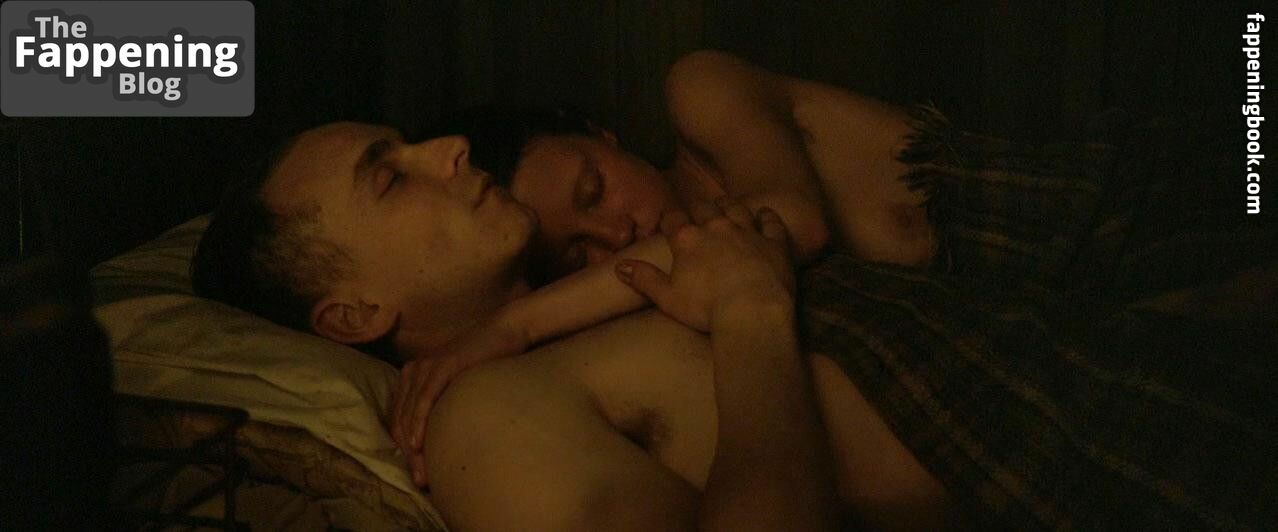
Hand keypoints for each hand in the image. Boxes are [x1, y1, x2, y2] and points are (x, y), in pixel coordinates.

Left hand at [389, 315, 526, 486]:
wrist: (504, 333)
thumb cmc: (485, 362)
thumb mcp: (458, 386)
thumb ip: (445, 404)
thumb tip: (443, 438)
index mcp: (413, 376)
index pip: (400, 419)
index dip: (404, 449)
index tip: (417, 473)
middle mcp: (414, 371)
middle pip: (401, 420)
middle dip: (409, 455)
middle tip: (420, 480)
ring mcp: (426, 367)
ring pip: (409, 414)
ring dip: (413, 447)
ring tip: (421, 472)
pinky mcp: (442, 366)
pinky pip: (424, 399)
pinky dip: (418, 422)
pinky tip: (417, 443)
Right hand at [615, 196, 794, 331]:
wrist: (752, 311)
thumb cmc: (706, 309)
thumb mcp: (667, 297)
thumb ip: (644, 278)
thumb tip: (619, 266)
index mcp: (688, 240)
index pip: (673, 219)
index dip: (670, 218)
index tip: (669, 220)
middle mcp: (716, 228)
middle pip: (705, 208)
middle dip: (699, 208)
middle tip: (698, 211)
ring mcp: (747, 231)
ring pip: (737, 208)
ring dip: (730, 205)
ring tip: (726, 205)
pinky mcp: (774, 242)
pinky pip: (771, 222)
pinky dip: (768, 216)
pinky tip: (765, 214)